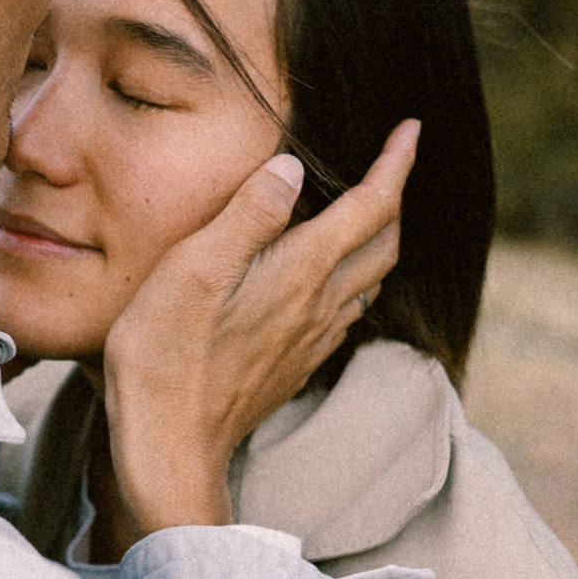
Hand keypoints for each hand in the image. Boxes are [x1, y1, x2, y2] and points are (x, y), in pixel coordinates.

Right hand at [101, 119, 417, 546]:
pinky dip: (352, 280)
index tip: (412, 129)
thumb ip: (247, 214)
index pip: (372, 206)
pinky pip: (345, 314)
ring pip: (369, 281)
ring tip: (364, 212)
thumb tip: (292, 167)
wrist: (170, 449)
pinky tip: (328, 281)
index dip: (396, 163)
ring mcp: (310, 342)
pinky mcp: (293, 367)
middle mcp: (319, 306)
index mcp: (301, 272)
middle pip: (383, 244)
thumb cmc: (165, 357)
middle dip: (393, 197)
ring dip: (378, 240)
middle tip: (388, 163)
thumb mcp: (192, 269)